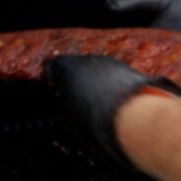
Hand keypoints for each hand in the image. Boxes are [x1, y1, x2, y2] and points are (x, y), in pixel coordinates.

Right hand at [43, 55, 180, 165]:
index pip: (52, 66)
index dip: (52, 77)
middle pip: (78, 67)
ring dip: (97, 85)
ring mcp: (110, 63)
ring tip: (99, 106)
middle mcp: (88, 61)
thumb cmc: (93, 119)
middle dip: (78, 81)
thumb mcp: (69, 116)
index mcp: (66, 68)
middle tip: (78, 99)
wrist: (129, 117)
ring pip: (99, 72)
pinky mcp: (129, 70)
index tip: (53, 85)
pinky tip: (116, 105)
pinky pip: (116, 78)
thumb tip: (69, 105)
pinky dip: (114, 88)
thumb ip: (66, 104)